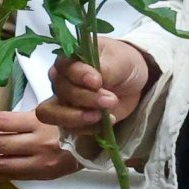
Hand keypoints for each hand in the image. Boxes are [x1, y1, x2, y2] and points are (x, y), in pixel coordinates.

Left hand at [0, 103, 76, 182]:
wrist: (99, 140)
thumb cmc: (72, 117)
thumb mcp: (55, 106)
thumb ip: (27, 113)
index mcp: (40, 121)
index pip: (3, 122)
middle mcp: (38, 143)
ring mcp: (39, 162)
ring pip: (2, 162)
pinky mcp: (41, 174)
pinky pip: (12, 177)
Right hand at [39, 43, 153, 142]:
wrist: (134, 83)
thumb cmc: (123, 63)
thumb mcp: (119, 60)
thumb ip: (105, 69)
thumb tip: (93, 83)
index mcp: (69, 60)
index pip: (64, 68)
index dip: (78, 76)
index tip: (97, 81)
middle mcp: (61, 80)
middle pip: (61, 92)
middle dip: (85, 98)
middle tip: (110, 100)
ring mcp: (65, 101)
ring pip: (54, 113)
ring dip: (78, 117)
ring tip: (102, 116)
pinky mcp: (74, 118)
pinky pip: (71, 128)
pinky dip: (89, 127)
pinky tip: (107, 120)